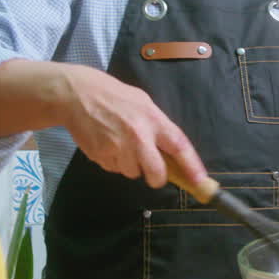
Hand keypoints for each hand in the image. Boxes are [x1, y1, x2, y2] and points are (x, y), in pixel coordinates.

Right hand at [59, 64, 206, 188]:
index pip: (179, 147)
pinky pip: (114, 169)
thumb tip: (171, 153)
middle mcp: (138, 136)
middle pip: (157, 173)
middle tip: (153, 173)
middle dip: (157, 177)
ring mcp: (118, 148)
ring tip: (121, 144)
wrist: (77, 95)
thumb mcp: (143, 103)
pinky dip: (114, 162)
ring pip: (133, 173)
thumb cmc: (115, 96)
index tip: (201, 182)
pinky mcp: (101, 156)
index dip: (192, 167)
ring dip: (131, 166)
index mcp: (153, 119)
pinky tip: (108, 144)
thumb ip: (158, 126)